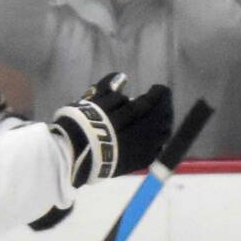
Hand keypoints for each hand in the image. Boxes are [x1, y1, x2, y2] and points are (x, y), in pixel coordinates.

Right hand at [51, 73, 173, 185]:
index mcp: (137, 112)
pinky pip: (157, 150)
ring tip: (154, 119)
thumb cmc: (83, 123)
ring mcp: (145, 148)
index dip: (159, 92)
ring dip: (162, 123)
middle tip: (159, 102)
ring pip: (164, 133)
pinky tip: (150, 138)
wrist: (76, 154)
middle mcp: (146, 130)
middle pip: (164, 116)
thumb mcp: (94, 98)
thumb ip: (110, 85)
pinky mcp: (140, 162)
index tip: (155, 88)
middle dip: (164, 106)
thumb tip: (123, 78)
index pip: (158, 98)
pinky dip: (157, 141)